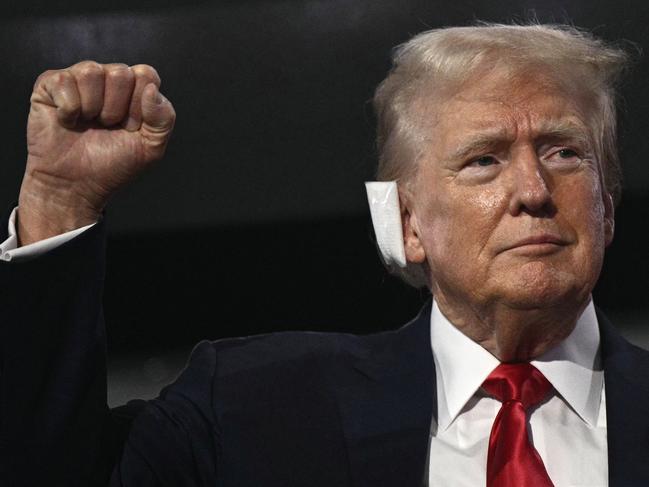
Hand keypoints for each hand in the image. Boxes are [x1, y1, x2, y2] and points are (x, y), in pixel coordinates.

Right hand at [17, 61, 175, 244]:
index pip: (146, 74)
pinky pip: (64, 81)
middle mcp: (107, 79)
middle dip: (116, 108)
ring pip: (91, 72)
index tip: (131, 128)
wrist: (75, 185)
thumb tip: (151, 89)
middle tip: (106, 127)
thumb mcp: (151, 148)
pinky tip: (67, 122)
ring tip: (87, 124)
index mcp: (134, 90)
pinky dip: (69, 109)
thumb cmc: (113, 165)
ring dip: (92, 108)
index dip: (140, 105)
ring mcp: (78, 79)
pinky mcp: (50, 84)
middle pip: (121, 72)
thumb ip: (163, 118)